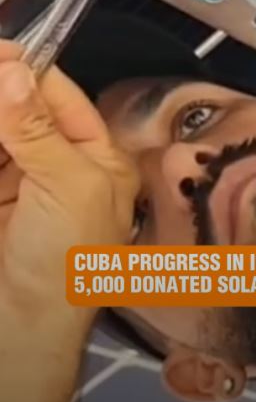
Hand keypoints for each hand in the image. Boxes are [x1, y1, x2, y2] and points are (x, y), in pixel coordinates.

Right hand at [0, 43, 138, 344]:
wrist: (23, 332)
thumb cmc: (67, 264)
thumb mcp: (66, 187)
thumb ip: (35, 128)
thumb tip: (12, 69)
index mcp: (97, 159)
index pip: (59, 96)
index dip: (26, 69)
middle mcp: (58, 165)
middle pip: (20, 109)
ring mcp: (20, 182)